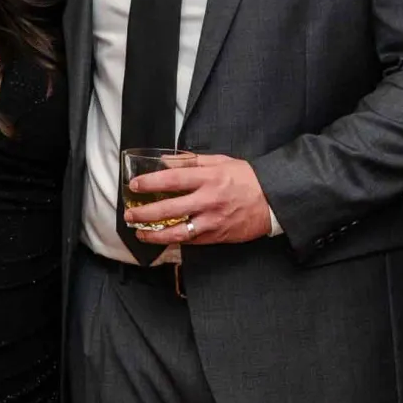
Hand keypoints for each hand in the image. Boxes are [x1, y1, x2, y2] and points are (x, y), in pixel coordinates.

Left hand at [124, 154, 270, 245]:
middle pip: (169, 209)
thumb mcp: (221, 162)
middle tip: (130, 215)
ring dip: (155, 234)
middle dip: (145, 213)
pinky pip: (191, 241)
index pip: (173, 179)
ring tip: (141, 232)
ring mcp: (212, 221)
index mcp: (210, 178)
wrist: (273, 201)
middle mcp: (209, 200)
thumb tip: (166, 161)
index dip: (151, 182)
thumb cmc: (246, 178)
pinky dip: (174, 240)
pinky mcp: (217, 236)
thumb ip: (192, 162)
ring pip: (177, 232)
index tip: (135, 185)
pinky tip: (162, 238)